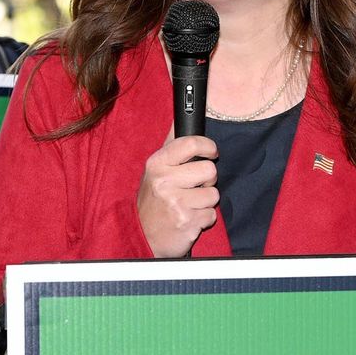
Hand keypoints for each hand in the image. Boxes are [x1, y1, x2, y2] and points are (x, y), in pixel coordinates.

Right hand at [136, 132, 219, 256]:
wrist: (141, 236)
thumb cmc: (153, 200)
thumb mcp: (155, 170)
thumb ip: (171, 147)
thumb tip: (179, 118)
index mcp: (157, 163)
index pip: (191, 143)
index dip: (208, 146)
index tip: (212, 152)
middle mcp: (165, 181)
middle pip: (210, 170)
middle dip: (207, 180)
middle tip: (194, 186)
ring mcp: (176, 203)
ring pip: (214, 194)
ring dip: (206, 201)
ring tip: (189, 204)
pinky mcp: (187, 222)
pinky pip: (212, 215)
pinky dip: (204, 218)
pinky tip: (189, 218)